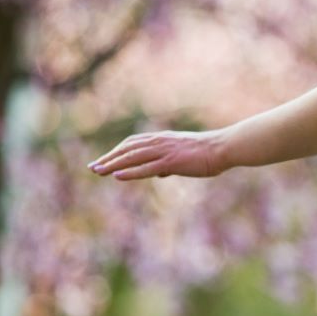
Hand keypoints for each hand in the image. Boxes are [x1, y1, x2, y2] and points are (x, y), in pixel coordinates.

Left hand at [89, 130, 227, 180]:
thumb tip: (159, 173)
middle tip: (92, 167)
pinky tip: (117, 176)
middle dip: (109, 158)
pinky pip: (146, 167)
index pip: (133, 143)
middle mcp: (160, 142)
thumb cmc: (208, 153)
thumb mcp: (185, 157)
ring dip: (113, 164)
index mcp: (163, 139)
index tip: (104, 160)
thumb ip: (169, 164)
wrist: (224, 148)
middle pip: (128, 149)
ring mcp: (165, 151)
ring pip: (132, 157)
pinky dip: (130, 171)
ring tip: (98, 171)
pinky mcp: (172, 162)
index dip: (117, 152)